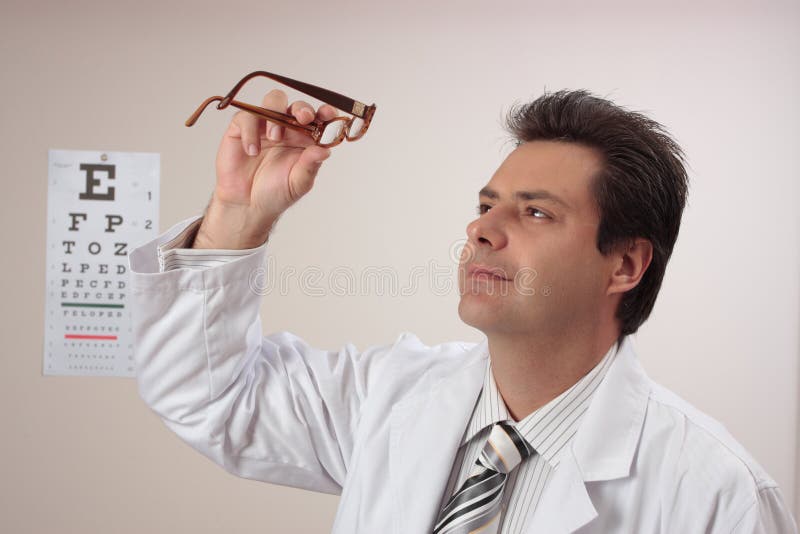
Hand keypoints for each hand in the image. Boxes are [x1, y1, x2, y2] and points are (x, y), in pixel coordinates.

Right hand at [193, 89, 337, 248]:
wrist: (247, 205)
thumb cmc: (276, 193)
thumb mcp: (298, 183)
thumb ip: (310, 166)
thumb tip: (325, 151)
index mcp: (306, 139)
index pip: (319, 119)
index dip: (326, 113)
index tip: (328, 114)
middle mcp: (288, 128)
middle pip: (297, 106)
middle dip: (302, 108)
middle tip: (303, 118)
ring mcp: (265, 125)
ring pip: (273, 100)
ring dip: (277, 113)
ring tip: (274, 137)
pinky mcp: (242, 128)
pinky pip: (247, 117)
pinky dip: (250, 131)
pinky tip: (253, 151)